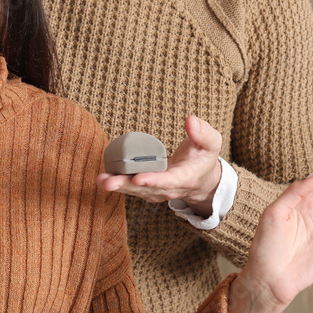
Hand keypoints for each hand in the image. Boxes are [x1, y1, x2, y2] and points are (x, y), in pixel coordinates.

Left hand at [96, 116, 221, 215]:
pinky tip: (104, 176)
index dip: (153, 180)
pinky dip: (119, 183)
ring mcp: (157, 191)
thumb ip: (203, 132)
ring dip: (118, 185)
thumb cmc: (203, 158)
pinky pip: (132, 188)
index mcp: (185, 178)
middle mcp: (169, 189)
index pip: (169, 181)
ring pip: (136, 190)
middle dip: (126, 185)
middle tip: (108, 182)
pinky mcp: (148, 190)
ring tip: (101, 179)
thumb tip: (190, 120)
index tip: (138, 178)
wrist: (201, 179)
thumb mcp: (211, 143)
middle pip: (146, 189)